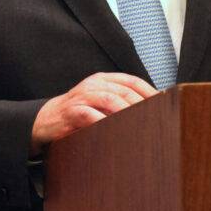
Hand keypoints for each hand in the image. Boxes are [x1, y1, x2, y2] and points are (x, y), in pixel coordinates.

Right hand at [30, 72, 156, 153]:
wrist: (47, 119)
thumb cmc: (78, 112)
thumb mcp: (100, 102)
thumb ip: (119, 102)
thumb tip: (150, 111)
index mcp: (104, 79)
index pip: (132, 81)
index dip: (149, 91)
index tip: (164, 103)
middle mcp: (94, 83)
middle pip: (124, 90)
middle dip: (142, 103)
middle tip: (157, 117)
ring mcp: (83, 95)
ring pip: (110, 99)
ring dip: (127, 111)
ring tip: (141, 123)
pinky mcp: (72, 110)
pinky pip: (91, 114)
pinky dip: (105, 122)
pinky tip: (116, 130)